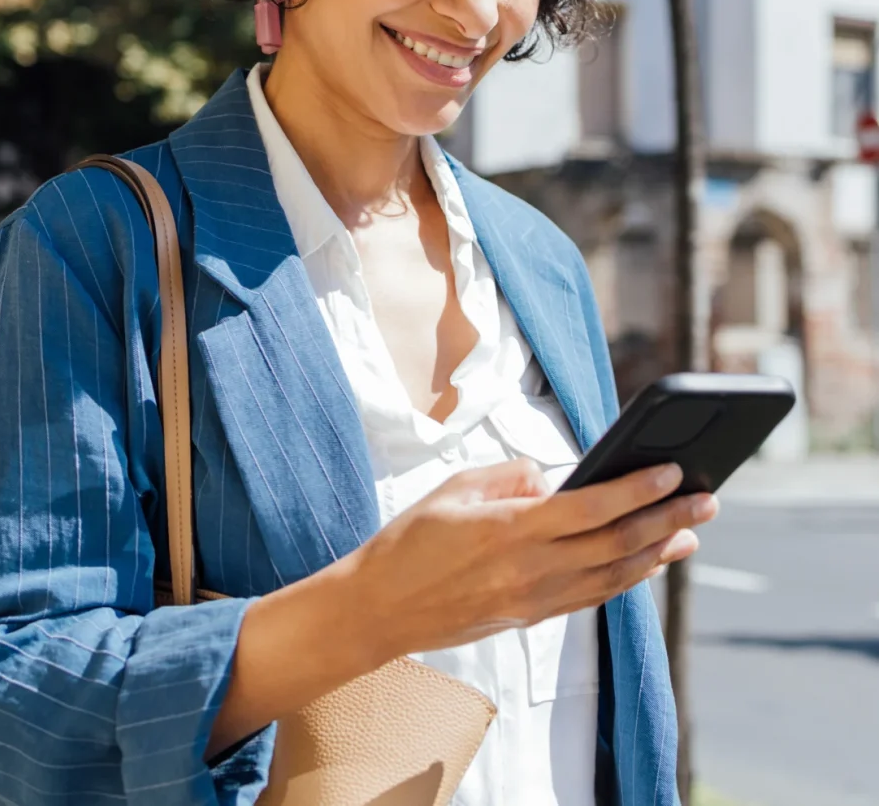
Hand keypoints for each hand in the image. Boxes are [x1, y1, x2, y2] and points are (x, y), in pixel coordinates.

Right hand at [347, 458, 715, 658]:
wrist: (381, 608)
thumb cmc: (410, 541)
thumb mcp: (453, 488)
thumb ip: (508, 478)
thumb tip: (549, 480)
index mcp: (511, 529)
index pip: (592, 506)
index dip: (638, 488)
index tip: (671, 470)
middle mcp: (532, 569)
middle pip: (617, 543)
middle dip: (668, 520)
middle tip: (706, 501)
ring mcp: (535, 599)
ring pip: (614, 576)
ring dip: (659, 554)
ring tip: (691, 533)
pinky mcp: (532, 617)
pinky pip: (592, 597)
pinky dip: (627, 579)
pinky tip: (645, 565)